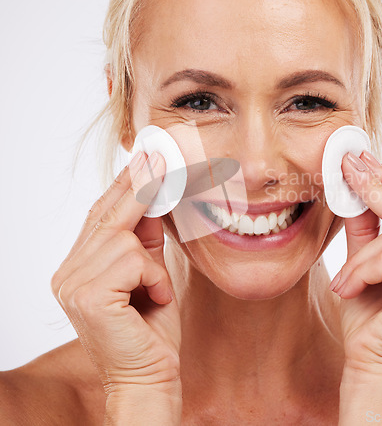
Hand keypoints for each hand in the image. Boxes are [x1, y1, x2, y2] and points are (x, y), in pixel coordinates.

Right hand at [51, 151, 180, 395]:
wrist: (149, 378)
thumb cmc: (151, 328)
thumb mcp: (152, 274)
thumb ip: (146, 240)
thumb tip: (154, 198)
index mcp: (79, 266)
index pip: (100, 215)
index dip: (124, 184)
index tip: (144, 157)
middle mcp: (68, 272)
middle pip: (107, 215)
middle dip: (138, 185)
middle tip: (159, 155)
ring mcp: (72, 284)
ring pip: (122, 236)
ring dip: (151, 262)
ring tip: (156, 291)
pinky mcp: (87, 296)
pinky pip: (132, 260)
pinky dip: (154, 277)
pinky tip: (153, 300)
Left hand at [330, 151, 381, 383]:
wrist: (371, 363)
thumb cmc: (367, 315)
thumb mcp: (362, 262)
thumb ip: (364, 228)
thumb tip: (352, 186)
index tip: (359, 156)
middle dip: (372, 184)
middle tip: (345, 162)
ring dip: (359, 259)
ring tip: (345, 283)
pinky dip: (361, 271)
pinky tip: (351, 291)